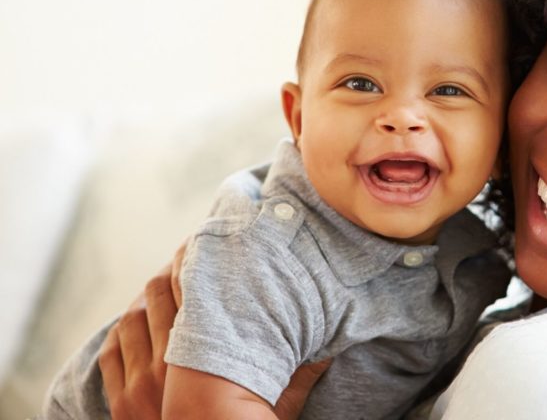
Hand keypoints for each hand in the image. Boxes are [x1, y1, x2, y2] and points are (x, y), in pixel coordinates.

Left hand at [98, 239, 330, 419]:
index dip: (193, 266)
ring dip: (144, 300)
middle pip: (155, 295)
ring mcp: (138, 386)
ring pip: (130, 320)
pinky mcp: (122, 404)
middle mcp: (163, 367)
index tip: (204, 247)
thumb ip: (299, 375)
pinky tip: (136, 324)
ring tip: (161, 286)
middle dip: (169, 272)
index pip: (190, 294)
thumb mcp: (277, 407)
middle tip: (186, 257)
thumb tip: (330, 347)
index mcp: (201, 360)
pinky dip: (121, 333)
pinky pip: (111, 353)